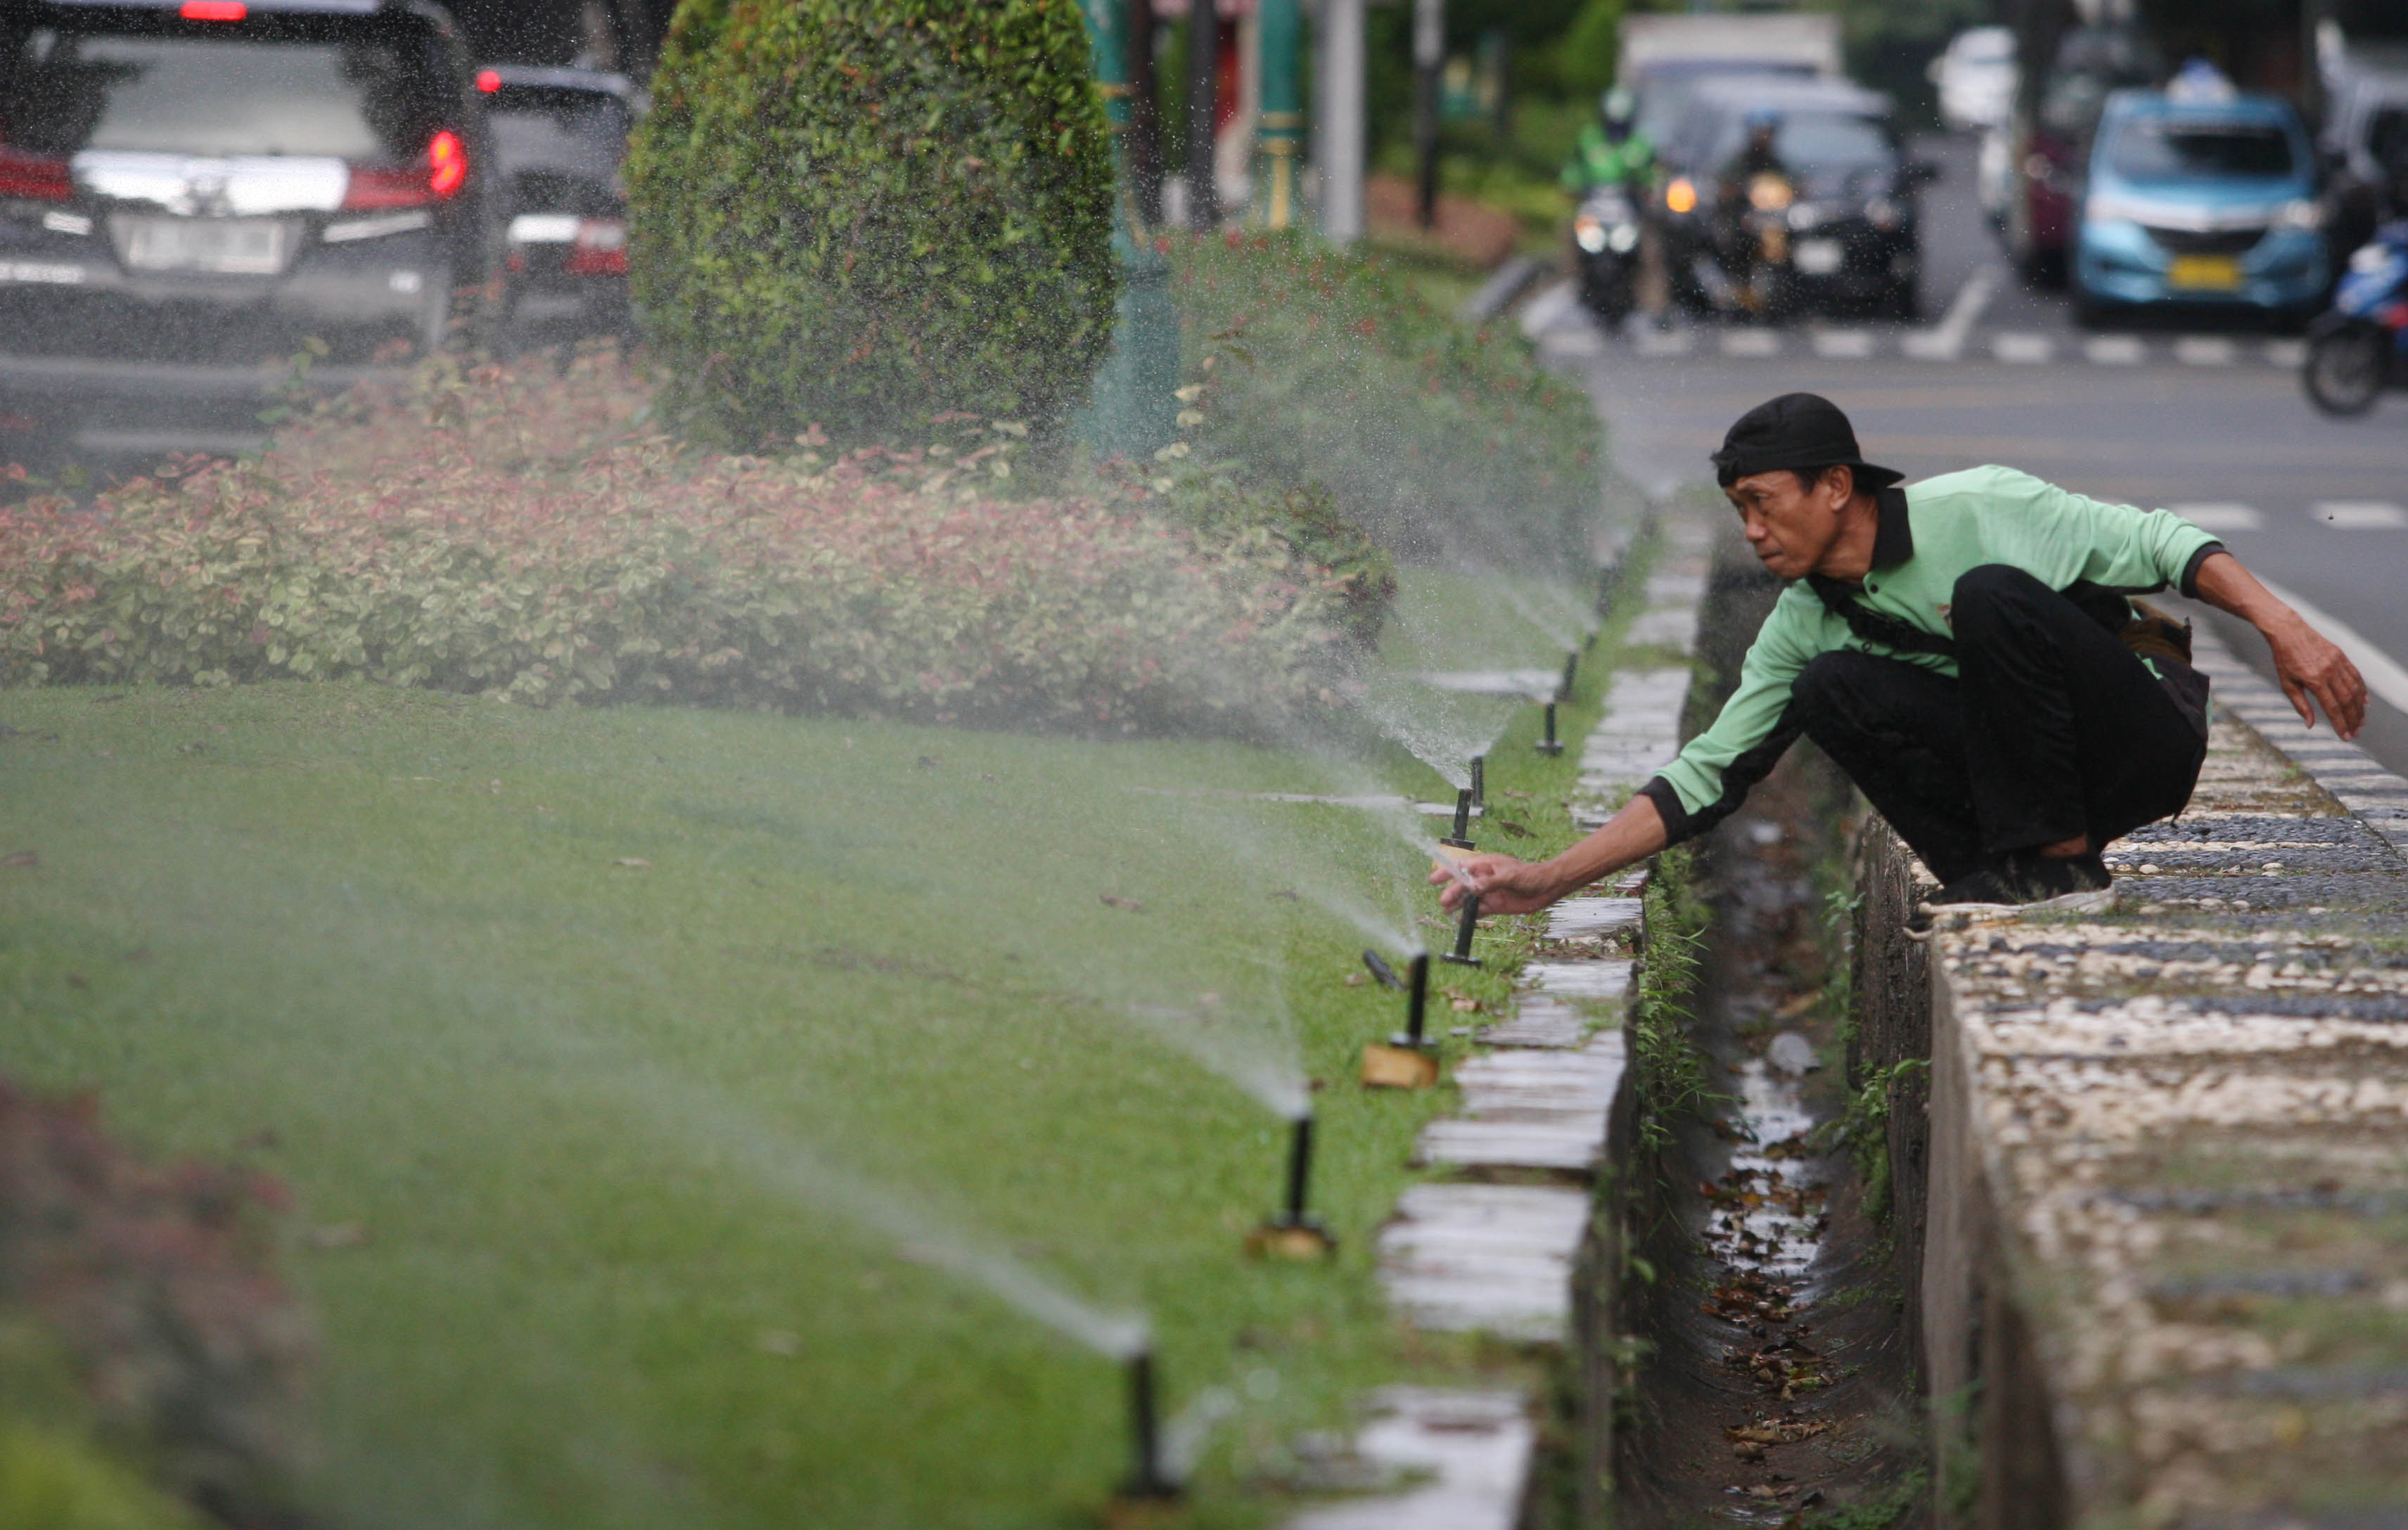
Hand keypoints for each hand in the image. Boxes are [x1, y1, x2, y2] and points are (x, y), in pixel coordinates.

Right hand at [1427, 852, 1568, 915]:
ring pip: (1468, 898)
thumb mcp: (1510, 876)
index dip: (1447, 872)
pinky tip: (1461, 920)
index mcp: (1486, 865)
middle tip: (1443, 902)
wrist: (1547, 888)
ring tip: (1447, 911)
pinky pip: (1479, 910)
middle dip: (1451, 892)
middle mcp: (1485, 878)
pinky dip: (1469, 915)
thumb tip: (1472, 887)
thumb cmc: (1530, 875)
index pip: (1462, 867)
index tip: (1434, 879)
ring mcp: (1489, 892)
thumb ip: (1490, 882)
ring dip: (1457, 904)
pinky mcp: (1495, 904)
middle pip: (1463, 885)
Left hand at [2267, 613, 2367, 739]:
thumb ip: (2300, 705)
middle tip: (2356, 732)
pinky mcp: (2341, 656)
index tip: (2346, 737)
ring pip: (2354, 689)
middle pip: (2347, 701)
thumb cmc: (2284, 659)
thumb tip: (2311, 725)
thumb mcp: (2287, 684)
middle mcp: (2329, 671)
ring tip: (2361, 721)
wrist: (2289, 631)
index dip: (2340, 724)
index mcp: (2314, 680)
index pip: (2332, 708)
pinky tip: (2364, 701)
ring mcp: (2337, 662)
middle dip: (2353, 719)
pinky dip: (2361, 689)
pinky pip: (2355, 675)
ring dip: (2359, 707)